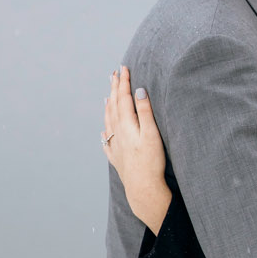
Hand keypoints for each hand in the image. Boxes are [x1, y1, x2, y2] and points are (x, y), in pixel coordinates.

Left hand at [104, 66, 171, 232]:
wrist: (143, 189)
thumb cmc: (151, 162)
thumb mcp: (152, 134)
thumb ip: (145, 112)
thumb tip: (139, 91)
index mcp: (127, 125)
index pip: (123, 98)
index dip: (124, 83)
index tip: (124, 68)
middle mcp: (118, 134)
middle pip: (114, 107)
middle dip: (114, 90)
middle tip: (113, 75)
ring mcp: (115, 147)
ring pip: (108, 122)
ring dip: (108, 107)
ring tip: (107, 96)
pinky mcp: (117, 159)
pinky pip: (107, 142)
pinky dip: (105, 133)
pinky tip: (104, 132)